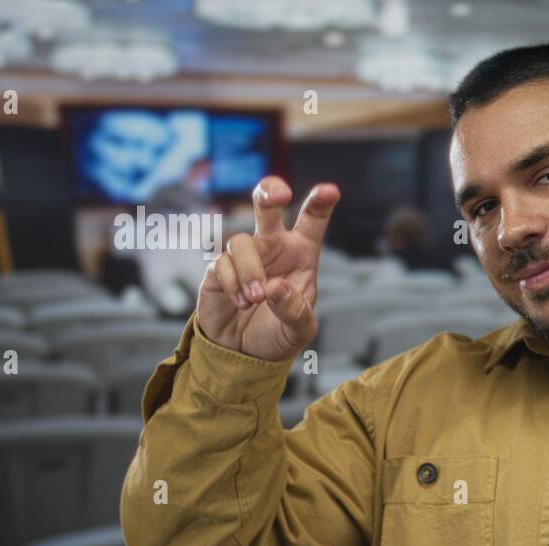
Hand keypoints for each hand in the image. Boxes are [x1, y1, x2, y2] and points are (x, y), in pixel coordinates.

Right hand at [196, 175, 339, 360]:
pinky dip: (232, 284)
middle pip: (267, 205)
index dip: (320, 203)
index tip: (329, 191)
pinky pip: (221, 263)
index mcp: (301, 254)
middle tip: (279, 195)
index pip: (312, 221)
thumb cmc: (279, 333)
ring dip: (250, 270)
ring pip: (241, 240)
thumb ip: (294, 311)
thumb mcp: (298, 331)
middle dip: (270, 192)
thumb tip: (276, 287)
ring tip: (255, 300)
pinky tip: (241, 304)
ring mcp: (244, 255)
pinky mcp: (218, 269)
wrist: (244, 353)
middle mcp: (272, 247)